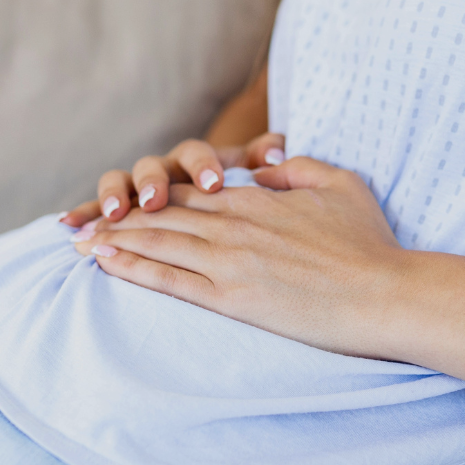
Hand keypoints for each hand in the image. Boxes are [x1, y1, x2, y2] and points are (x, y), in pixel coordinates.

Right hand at [61, 133, 286, 227]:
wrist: (220, 205)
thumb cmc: (243, 194)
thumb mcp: (257, 175)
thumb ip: (265, 158)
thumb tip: (276, 151)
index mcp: (198, 161)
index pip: (196, 154)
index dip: (202, 166)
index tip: (214, 183)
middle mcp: (164, 170)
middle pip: (152, 166)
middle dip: (152, 182)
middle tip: (155, 201)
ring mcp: (138, 188)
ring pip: (121, 181)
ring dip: (114, 194)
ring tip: (113, 212)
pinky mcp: (119, 211)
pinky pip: (97, 209)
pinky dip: (84, 213)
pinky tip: (68, 224)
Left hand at [71, 157, 409, 360]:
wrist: (384, 294)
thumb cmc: (368, 243)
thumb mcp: (338, 185)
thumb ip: (296, 169)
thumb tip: (265, 167)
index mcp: (255, 199)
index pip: (190, 191)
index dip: (151, 194)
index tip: (124, 200)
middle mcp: (233, 224)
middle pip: (162, 214)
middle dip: (117, 217)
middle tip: (80, 222)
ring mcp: (229, 260)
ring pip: (157, 243)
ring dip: (114, 240)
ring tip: (79, 242)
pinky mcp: (231, 297)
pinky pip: (169, 280)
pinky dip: (133, 268)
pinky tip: (106, 264)